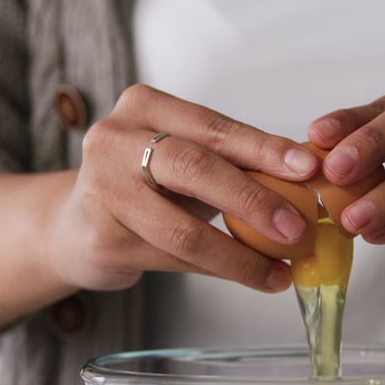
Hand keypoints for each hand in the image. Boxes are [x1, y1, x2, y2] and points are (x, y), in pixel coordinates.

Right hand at [49, 84, 319, 292]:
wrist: (76, 226)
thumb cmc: (145, 185)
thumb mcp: (185, 161)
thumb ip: (235, 162)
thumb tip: (307, 179)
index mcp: (144, 108)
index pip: (213, 127)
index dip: (263, 148)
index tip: (307, 168)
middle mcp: (114, 141)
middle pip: (194, 169)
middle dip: (253, 200)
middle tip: (297, 228)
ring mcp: (102, 191)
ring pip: (184, 230)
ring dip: (241, 255)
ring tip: (281, 268)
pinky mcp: (102, 240)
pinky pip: (174, 260)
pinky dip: (219, 270)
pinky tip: (253, 277)